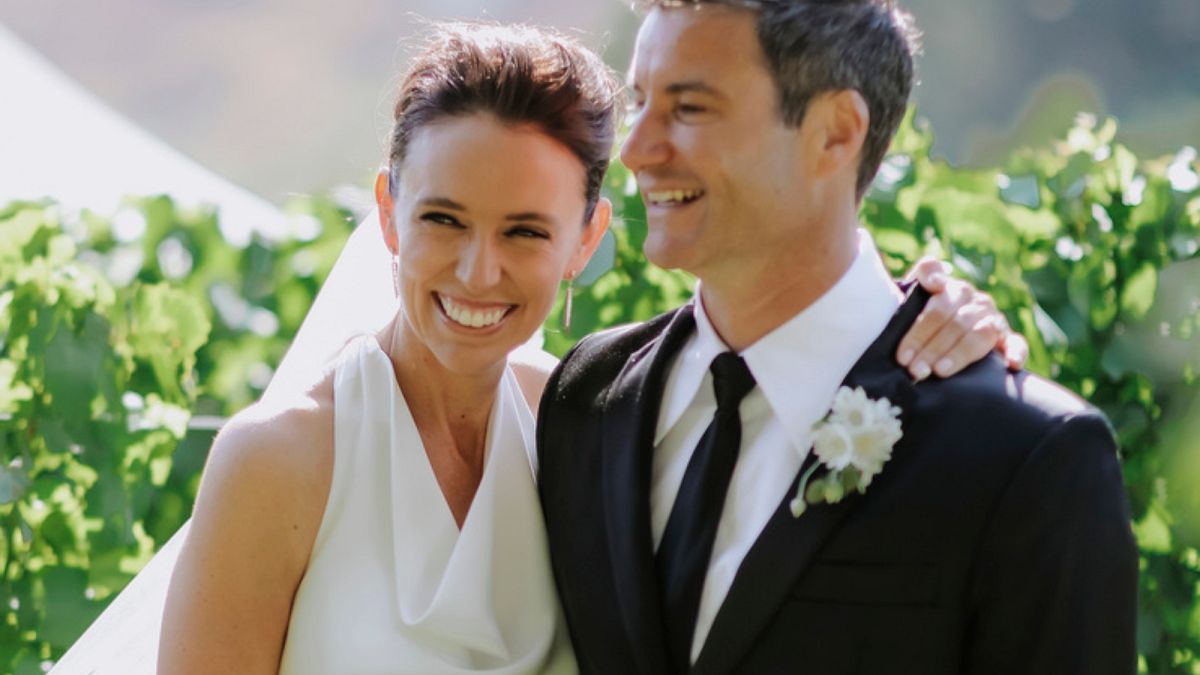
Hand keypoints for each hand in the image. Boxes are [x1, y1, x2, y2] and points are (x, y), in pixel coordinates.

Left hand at [896, 258, 1027, 380]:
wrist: (945, 325)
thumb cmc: (924, 309)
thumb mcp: (918, 288)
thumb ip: (925, 273)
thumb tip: (937, 281)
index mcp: (956, 290)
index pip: (938, 310)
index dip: (919, 333)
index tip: (902, 356)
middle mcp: (977, 302)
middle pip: (956, 325)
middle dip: (933, 349)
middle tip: (916, 370)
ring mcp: (994, 319)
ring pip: (980, 335)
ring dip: (959, 354)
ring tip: (940, 371)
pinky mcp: (1008, 338)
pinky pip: (1017, 343)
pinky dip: (1017, 352)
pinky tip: (1011, 364)